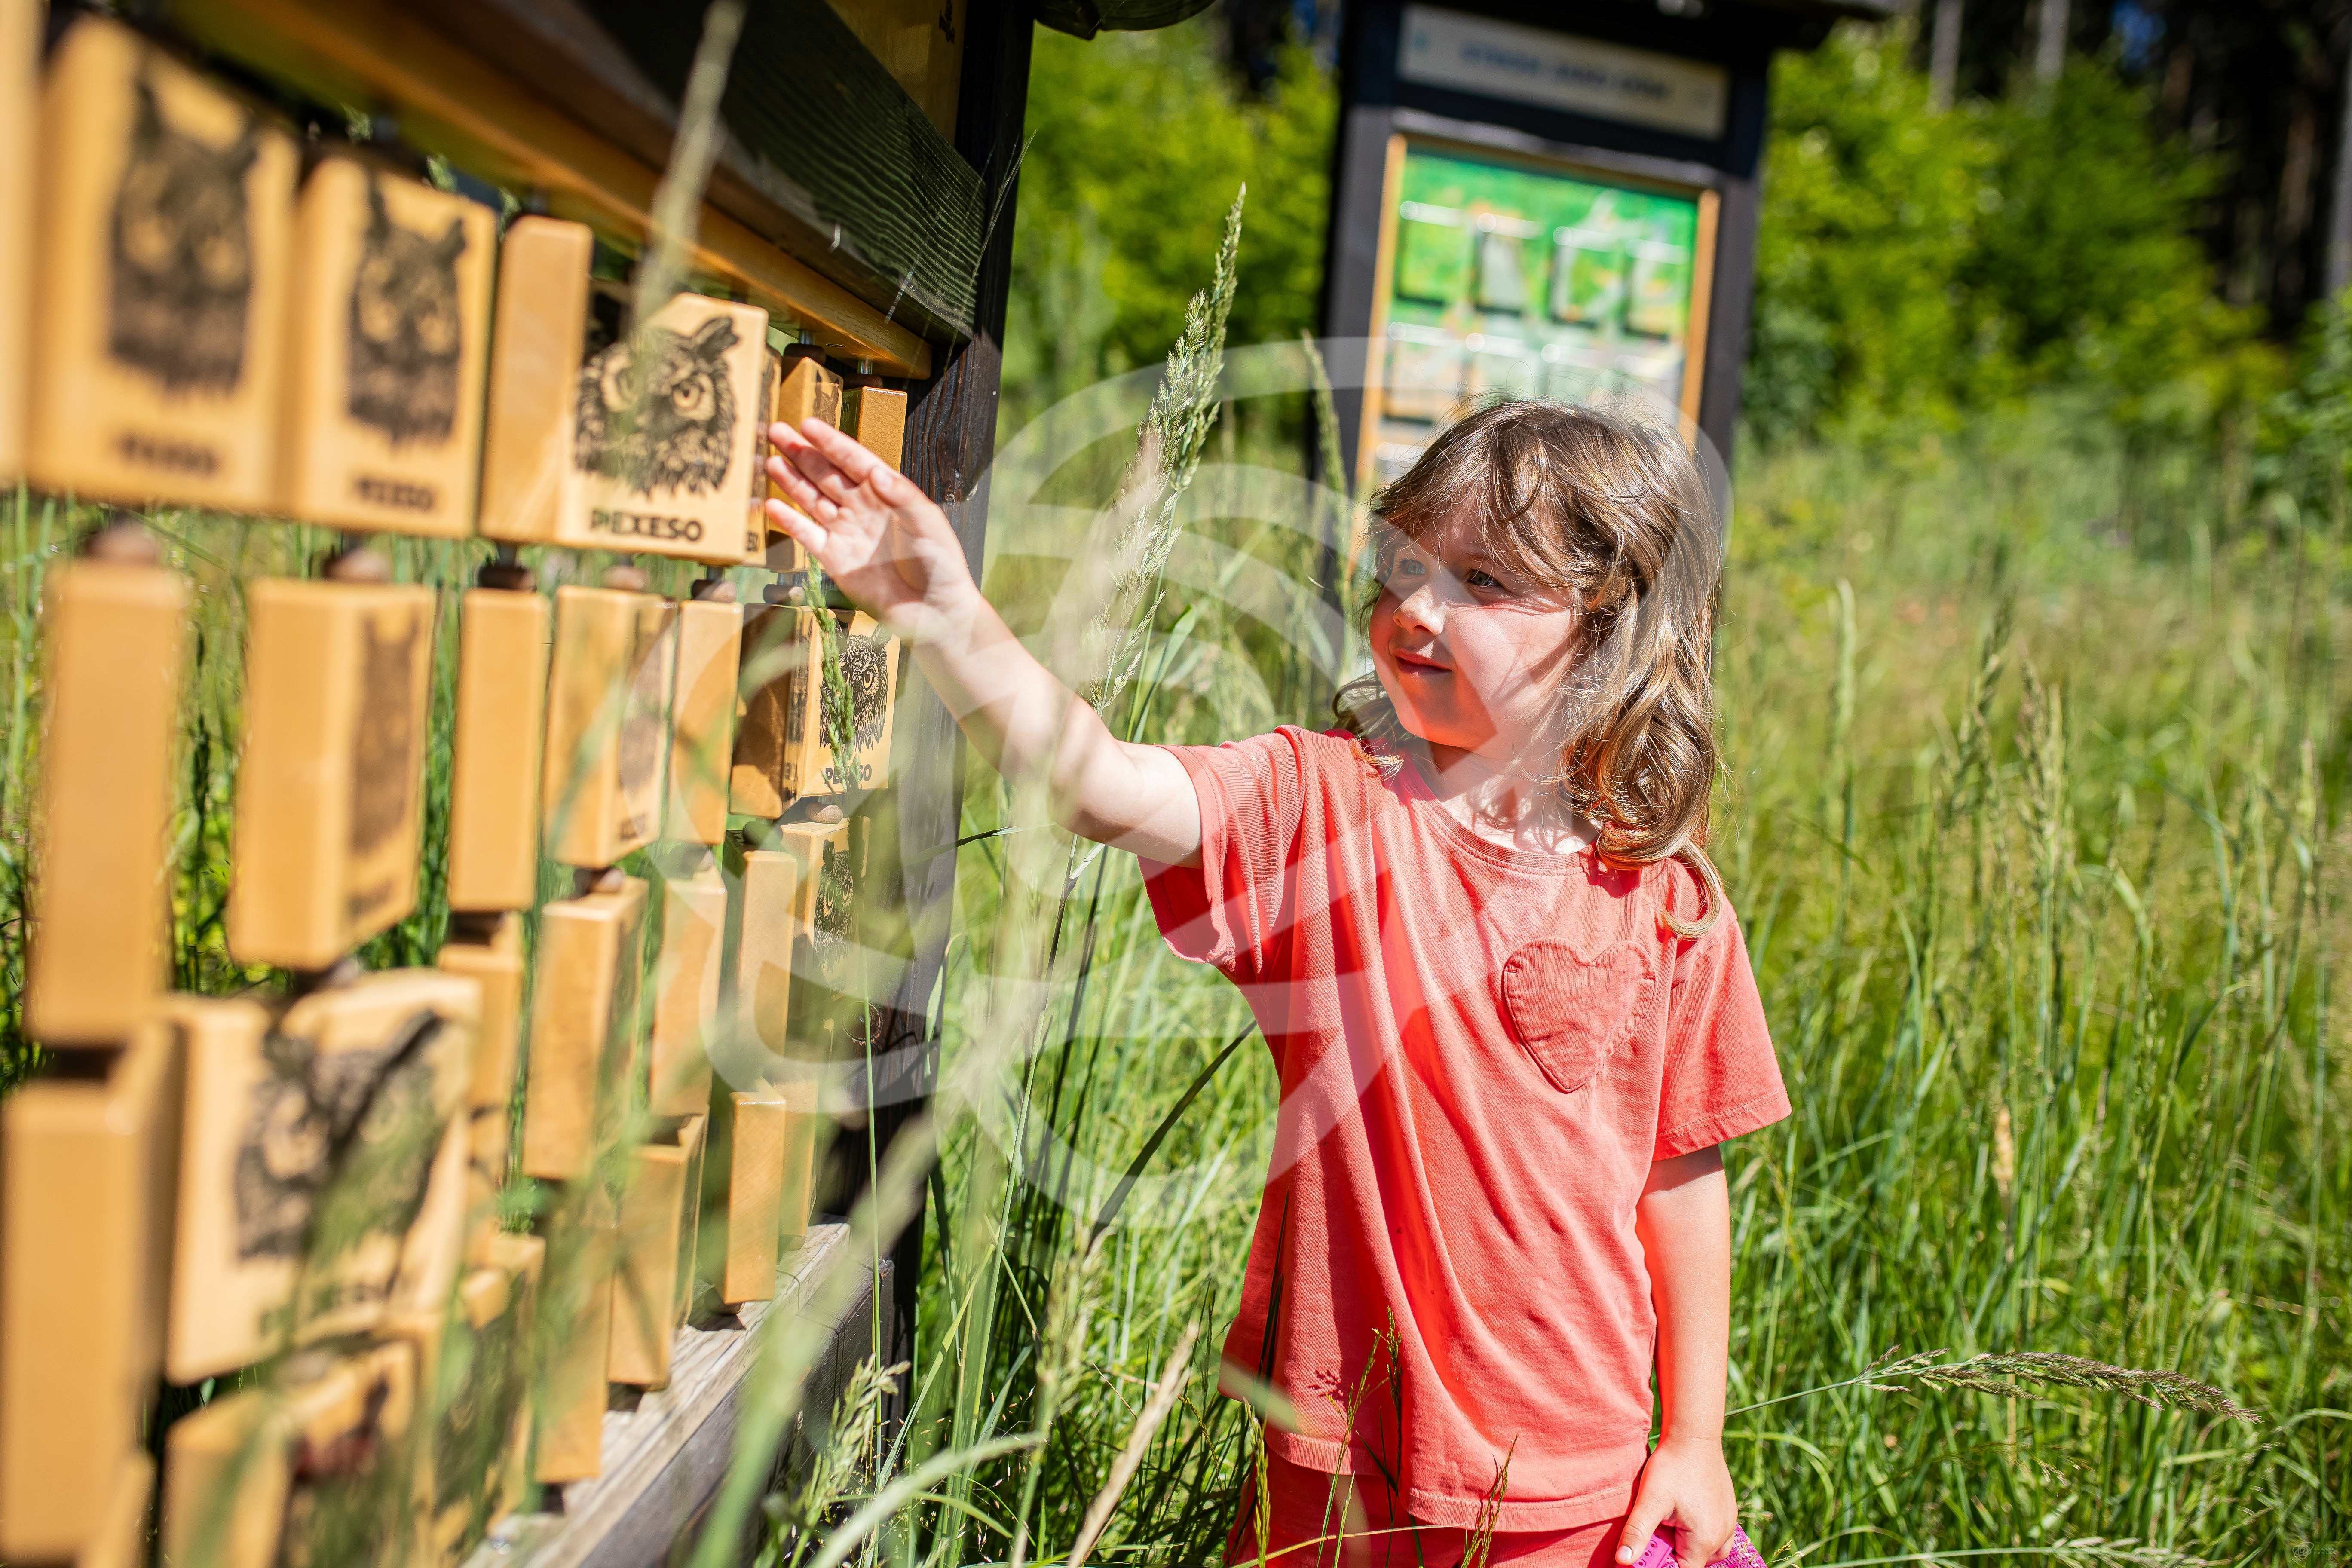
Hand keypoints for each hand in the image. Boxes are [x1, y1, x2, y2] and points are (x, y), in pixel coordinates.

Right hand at [763, 419, 977, 644]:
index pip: (853, 461)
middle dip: (801, 453)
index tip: (807, 424)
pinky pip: (807, 535)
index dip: (830, 442)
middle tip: (775, 431)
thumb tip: (876, 472)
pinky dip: (789, 521)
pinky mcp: (834, 558)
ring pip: (812, 499)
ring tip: (769, 461)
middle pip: (826, 474)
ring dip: (791, 480)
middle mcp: (862, 507)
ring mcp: (846, 531)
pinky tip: (771, 504)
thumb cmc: (940, 564)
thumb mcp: (928, 524)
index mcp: (886, 493)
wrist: (933, 611)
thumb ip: (902, 496)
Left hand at [1615, 1435, 1736, 1567]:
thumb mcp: (1650, 1499)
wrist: (1694, 1435)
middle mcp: (1722, 1536)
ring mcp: (1728, 1523)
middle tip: (1657, 1532)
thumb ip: (1637, 1532)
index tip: (1650, 1550)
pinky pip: (1714, 1534)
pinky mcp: (1728, 1511)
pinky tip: (1683, 1513)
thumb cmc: (1672, 1466)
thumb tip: (1623, 1560)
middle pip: (1695, 1562)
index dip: (1663, 1565)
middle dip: (1674, 1554)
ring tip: (1669, 1522)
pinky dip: (1698, 1532)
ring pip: (1706, 1550)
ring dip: (1687, 1544)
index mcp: (1704, 1540)